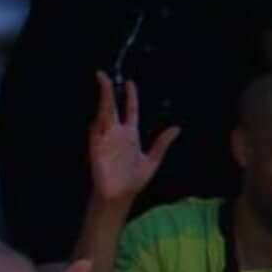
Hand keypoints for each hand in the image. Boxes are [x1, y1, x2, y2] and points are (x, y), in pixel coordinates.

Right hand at [85, 74, 177, 205]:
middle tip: (104, 75)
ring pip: (103, 116)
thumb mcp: (152, 160)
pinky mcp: (97, 150)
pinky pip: (95, 135)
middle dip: (107, 91)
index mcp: (130, 135)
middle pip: (111, 107)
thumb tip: (177, 128)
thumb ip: (162, 144)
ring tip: (103, 85)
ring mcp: (105, 140)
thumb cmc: (134, 180)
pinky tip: (97, 120)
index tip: (130, 83)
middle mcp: (117, 134)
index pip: (129, 110)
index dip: (130, 96)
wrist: (120, 196)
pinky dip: (96, 128)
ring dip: (103, 102)